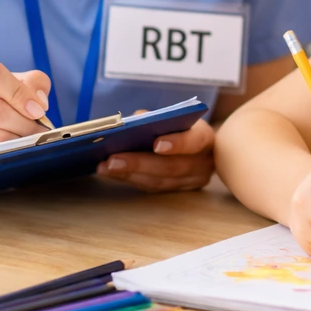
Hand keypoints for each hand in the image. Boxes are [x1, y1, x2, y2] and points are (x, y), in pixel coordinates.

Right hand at [0, 60, 51, 144]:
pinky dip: (2, 150)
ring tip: (29, 138)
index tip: (39, 109)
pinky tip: (11, 146)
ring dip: (16, 139)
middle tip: (40, 130)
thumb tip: (39, 102)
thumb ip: (30, 82)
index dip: (20, 93)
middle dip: (24, 122)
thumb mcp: (6, 80)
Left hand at [97, 118, 214, 192]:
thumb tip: (136, 121)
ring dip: (129, 175)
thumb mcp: (176, 117)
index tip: (156, 143)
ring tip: (104, 167)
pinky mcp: (177, 193)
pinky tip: (111, 172)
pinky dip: (130, 179)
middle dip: (139, 163)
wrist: (199, 148)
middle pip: (171, 168)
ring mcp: (191, 183)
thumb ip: (159, 118)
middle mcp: (203, 164)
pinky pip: (152, 189)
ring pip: (159, 182)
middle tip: (112, 160)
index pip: (195, 142)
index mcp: (206, 139)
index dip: (177, 143)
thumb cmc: (182, 126)